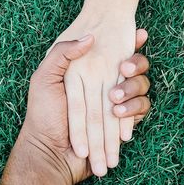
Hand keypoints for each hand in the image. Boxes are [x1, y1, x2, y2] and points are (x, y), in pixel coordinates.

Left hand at [20, 30, 149, 184]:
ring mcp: (115, 104)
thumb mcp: (43, 79)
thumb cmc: (43, 114)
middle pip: (130, 68)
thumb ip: (61, 55)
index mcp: (86, 74)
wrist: (49, 151)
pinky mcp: (123, 121)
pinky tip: (121, 111)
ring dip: (133, 89)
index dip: (126, 44)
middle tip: (125, 67)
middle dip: (136, 64)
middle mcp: (103, 86)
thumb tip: (89, 38)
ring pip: (139, 87)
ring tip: (115, 100)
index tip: (140, 34)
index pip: (112, 53)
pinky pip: (140, 109)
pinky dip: (134, 110)